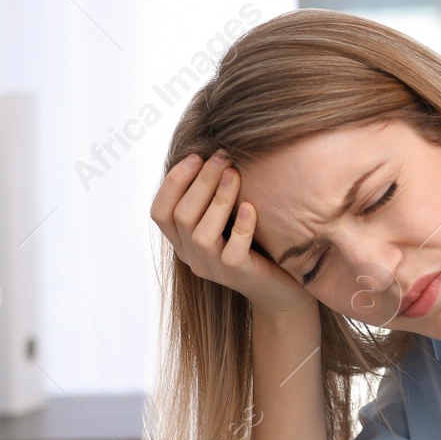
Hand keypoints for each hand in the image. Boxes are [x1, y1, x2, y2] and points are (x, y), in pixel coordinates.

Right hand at [150, 152, 316, 315]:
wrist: (280, 287)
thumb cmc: (255, 245)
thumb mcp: (226, 219)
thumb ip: (211, 197)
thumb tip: (211, 152)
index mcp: (182, 242)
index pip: (160, 212)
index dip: (173, 182)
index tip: (195, 156)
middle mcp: (192, 256)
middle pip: (181, 216)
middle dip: (200, 181)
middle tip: (222, 157)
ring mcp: (213, 268)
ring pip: (201, 233)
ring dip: (218, 198)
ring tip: (234, 173)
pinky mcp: (237, 275)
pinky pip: (232, 250)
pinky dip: (241, 226)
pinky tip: (250, 206)